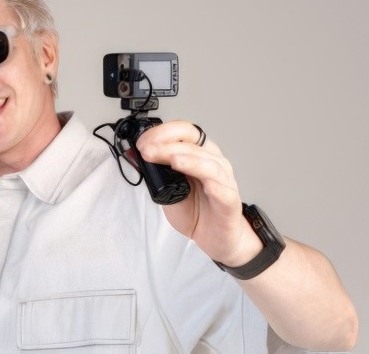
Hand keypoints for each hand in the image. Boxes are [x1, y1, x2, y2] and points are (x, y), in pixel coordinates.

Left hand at [136, 121, 261, 265]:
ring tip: (172, 160)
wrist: (214, 237)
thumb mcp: (168, 189)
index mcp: (198, 154)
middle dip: (166, 146)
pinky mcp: (229, 201)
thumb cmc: (195, 211)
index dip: (162, 133)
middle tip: (147, 151)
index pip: (184, 132)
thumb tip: (139, 157)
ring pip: (208, 163)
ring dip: (188, 159)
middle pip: (193, 144)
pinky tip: (203, 182)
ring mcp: (224, 180)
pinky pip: (222, 188)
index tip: (143, 142)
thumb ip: (158, 174)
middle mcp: (213, 162)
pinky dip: (212, 182)